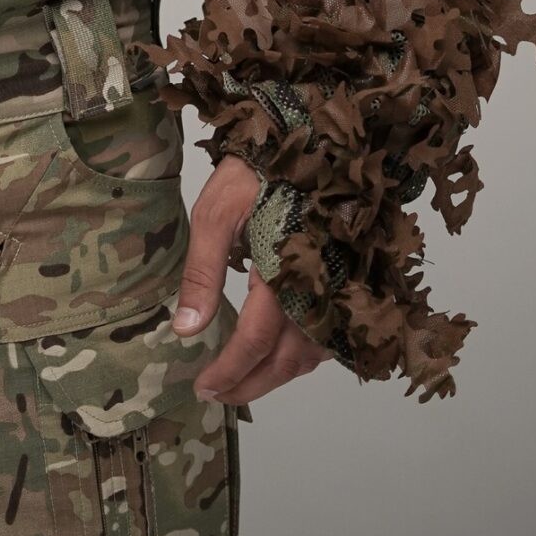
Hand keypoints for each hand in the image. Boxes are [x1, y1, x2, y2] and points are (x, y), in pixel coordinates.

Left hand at [174, 154, 327, 404]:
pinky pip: (331, 336)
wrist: (314, 139)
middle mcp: (319, 289)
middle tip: (218, 396)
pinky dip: (305, 355)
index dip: (228, 373)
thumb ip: (203, 271)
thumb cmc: (261, 170)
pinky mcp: (349, 282)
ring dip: (278, 375)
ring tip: (243, 380)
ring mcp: (339, 288)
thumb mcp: (218, 211)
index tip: (204, 388)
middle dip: (250, 385)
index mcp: (283, 272)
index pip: (255, 342)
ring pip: (312, 355)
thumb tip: (186, 328)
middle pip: (286, 361)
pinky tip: (280, 354)